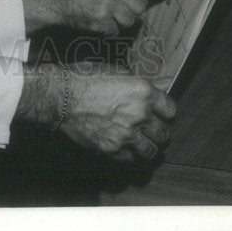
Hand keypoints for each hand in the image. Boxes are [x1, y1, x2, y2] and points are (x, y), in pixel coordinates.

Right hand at [17, 63, 175, 161]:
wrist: (61, 95)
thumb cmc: (84, 77)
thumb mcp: (115, 71)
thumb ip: (135, 84)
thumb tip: (148, 91)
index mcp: (143, 92)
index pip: (170, 110)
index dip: (164, 112)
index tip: (159, 113)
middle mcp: (139, 115)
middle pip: (164, 134)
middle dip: (159, 132)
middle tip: (151, 130)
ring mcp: (126, 134)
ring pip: (151, 152)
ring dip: (148, 147)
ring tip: (141, 143)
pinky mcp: (112, 149)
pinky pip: (130, 159)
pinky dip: (129, 154)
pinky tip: (123, 146)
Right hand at [22, 0, 189, 35]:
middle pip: (139, 7)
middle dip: (129, 12)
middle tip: (110, 7)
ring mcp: (109, 3)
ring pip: (129, 21)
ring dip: (117, 22)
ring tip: (99, 13)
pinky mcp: (102, 20)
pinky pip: (115, 31)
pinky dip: (106, 30)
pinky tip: (93, 20)